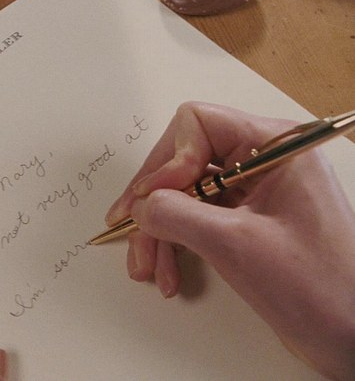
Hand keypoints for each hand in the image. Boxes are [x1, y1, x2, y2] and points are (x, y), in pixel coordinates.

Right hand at [105, 101, 354, 378]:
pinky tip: (167, 270)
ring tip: (148, 266)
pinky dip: (174, 241)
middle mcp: (263, 160)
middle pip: (183, 159)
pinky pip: (194, 216)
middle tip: (131, 229)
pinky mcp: (246, 220)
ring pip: (183, 192)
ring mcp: (254, 191)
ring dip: (158, 229)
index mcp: (276, 147)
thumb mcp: (237, 245)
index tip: (155, 200)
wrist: (352, 339)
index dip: (169, 160)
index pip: (198, 124)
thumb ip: (178, 214)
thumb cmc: (321, 290)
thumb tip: (141, 205)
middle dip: (154, 200)